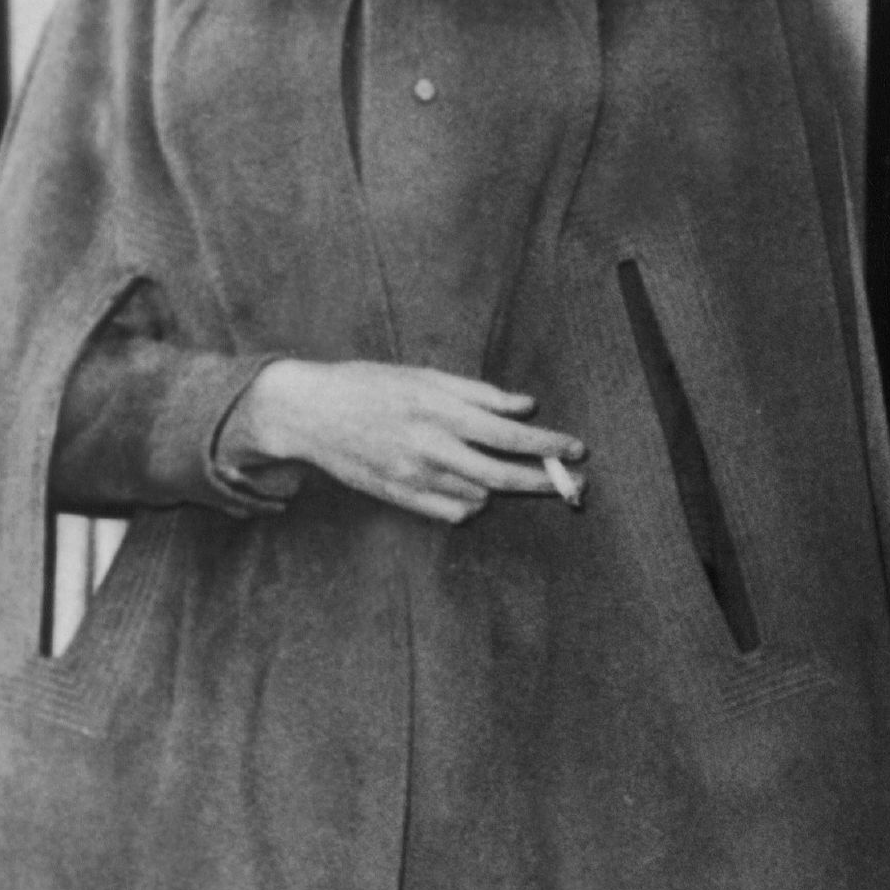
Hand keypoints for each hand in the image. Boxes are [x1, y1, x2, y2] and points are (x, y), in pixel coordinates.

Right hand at [233, 361, 584, 525]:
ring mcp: (415, 479)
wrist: (311, 413)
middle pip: (504, 478)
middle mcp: (431, 449)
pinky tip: (473, 484)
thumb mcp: (425, 376)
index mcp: (440, 411)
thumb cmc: (371, 386)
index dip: (549, 446)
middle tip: (574, 484)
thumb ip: (478, 393)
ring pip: (481, 496)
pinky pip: (454, 512)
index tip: (577, 449)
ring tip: (513, 471)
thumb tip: (526, 406)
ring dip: (504, 487)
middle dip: (545, 482)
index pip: (510, 436)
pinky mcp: (401, 498)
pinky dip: (473, 502)